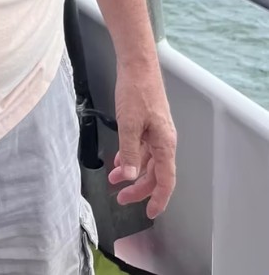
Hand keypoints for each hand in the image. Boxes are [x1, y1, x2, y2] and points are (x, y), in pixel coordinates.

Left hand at [107, 61, 176, 218]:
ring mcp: (156, 132)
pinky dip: (131, 156)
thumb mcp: (129, 123)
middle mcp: (164, 141)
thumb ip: (131, 151)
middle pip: (155, 174)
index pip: (166, 180)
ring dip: (132, 172)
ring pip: (147, 161)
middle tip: (120, 199)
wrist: (137, 65)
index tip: (149, 213)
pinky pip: (141, 148)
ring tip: (114, 180)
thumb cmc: (136, 91)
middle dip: (139, 189)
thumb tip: (131, 177)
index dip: (159, 199)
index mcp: (165, 143)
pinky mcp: (148, 124)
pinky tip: (119, 161)